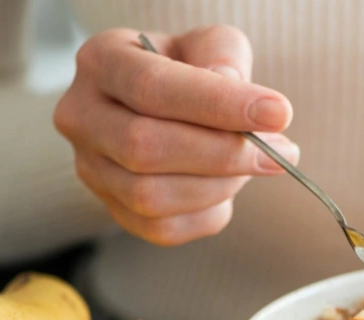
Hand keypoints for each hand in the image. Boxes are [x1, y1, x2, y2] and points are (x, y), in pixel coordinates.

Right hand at [54, 26, 299, 245]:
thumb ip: (223, 56)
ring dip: (220, 185)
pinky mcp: (114, 210)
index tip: (277, 114)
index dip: (218, 104)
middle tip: (281, 151)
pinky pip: (164, 229)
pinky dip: (209, 212)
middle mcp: (81, 116)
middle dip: (223, 154)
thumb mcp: (211, 45)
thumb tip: (235, 91)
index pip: (152, 87)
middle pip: (144, 148)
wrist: (169, 108)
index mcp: (101, 61)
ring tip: (258, 164)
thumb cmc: (192, 72)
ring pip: (151, 196)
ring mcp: (91, 169)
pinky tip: (228, 187)